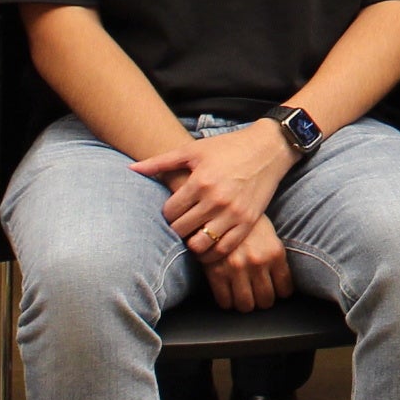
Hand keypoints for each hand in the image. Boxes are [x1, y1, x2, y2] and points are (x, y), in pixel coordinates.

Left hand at [136, 121, 294, 261]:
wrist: (268, 149)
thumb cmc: (228, 147)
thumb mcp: (194, 150)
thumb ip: (161, 162)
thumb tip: (131, 169)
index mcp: (201, 181)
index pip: (170, 212)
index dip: (166, 215)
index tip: (171, 211)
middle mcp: (217, 199)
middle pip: (182, 230)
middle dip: (177, 229)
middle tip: (180, 224)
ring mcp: (234, 212)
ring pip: (201, 244)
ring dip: (192, 243)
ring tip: (192, 235)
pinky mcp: (249, 221)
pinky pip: (224, 248)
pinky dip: (212, 252)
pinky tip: (208, 244)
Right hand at [202, 214, 293, 309]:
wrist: (219, 209)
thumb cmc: (247, 224)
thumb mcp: (270, 236)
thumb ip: (275, 258)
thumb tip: (280, 283)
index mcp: (275, 253)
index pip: (285, 289)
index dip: (280, 292)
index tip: (276, 290)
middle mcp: (258, 262)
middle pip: (265, 301)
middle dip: (263, 300)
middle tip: (258, 294)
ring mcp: (236, 269)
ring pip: (245, 306)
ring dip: (246, 304)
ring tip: (244, 296)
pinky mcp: (216, 273)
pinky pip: (225, 302)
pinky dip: (227, 302)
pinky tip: (229, 293)